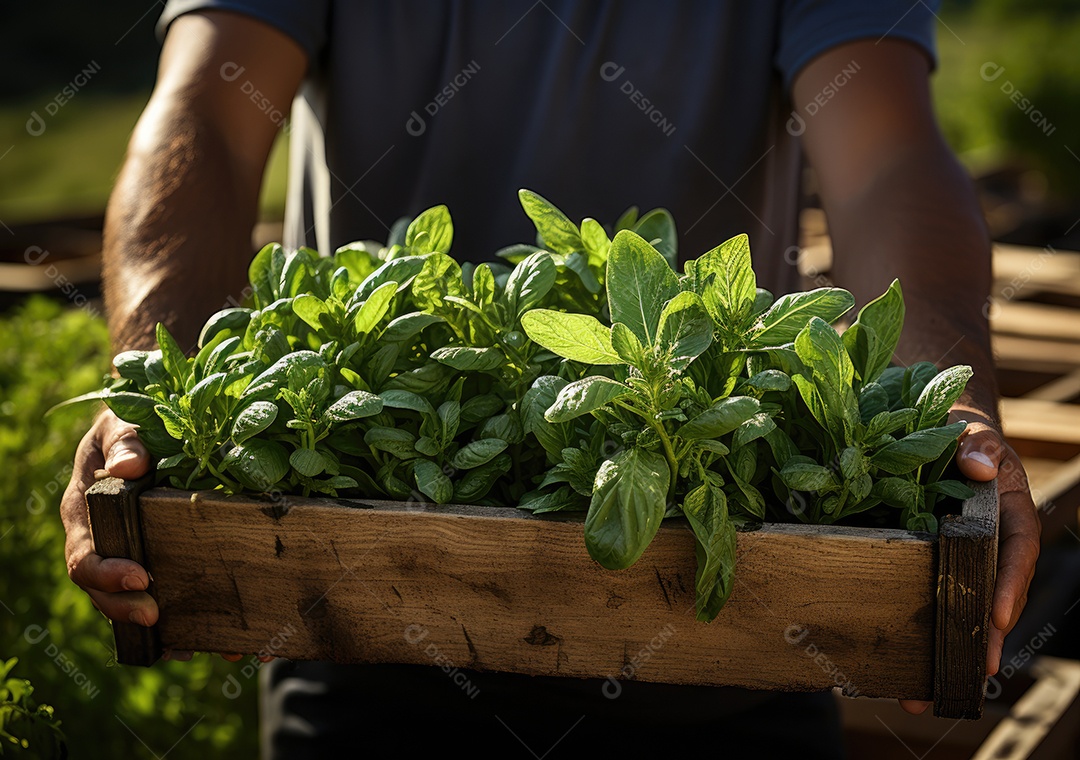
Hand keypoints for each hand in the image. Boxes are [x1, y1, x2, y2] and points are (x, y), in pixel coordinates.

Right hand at [62, 410, 274, 664]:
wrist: (152, 426)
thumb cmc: (132, 422)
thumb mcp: (123, 422)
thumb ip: (124, 439)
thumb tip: (131, 466)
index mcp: (88, 516)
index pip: (85, 558)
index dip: (107, 575)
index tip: (139, 578)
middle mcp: (108, 544)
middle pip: (106, 594)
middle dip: (128, 611)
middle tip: (158, 616)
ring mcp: (134, 558)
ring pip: (139, 606)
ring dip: (167, 632)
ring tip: (200, 646)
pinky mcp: (164, 563)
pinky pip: (173, 599)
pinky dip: (193, 623)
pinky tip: (223, 638)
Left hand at [898, 416, 1040, 714]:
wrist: (934, 428)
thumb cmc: (960, 432)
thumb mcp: (973, 432)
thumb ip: (978, 445)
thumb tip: (978, 465)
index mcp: (1008, 515)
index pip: (1016, 553)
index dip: (1009, 587)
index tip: (996, 619)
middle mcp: (986, 544)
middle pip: (989, 598)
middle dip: (981, 642)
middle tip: (966, 679)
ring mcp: (955, 558)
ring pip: (956, 609)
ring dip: (943, 652)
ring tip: (920, 693)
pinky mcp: (923, 564)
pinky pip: (922, 599)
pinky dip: (914, 632)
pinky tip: (894, 667)